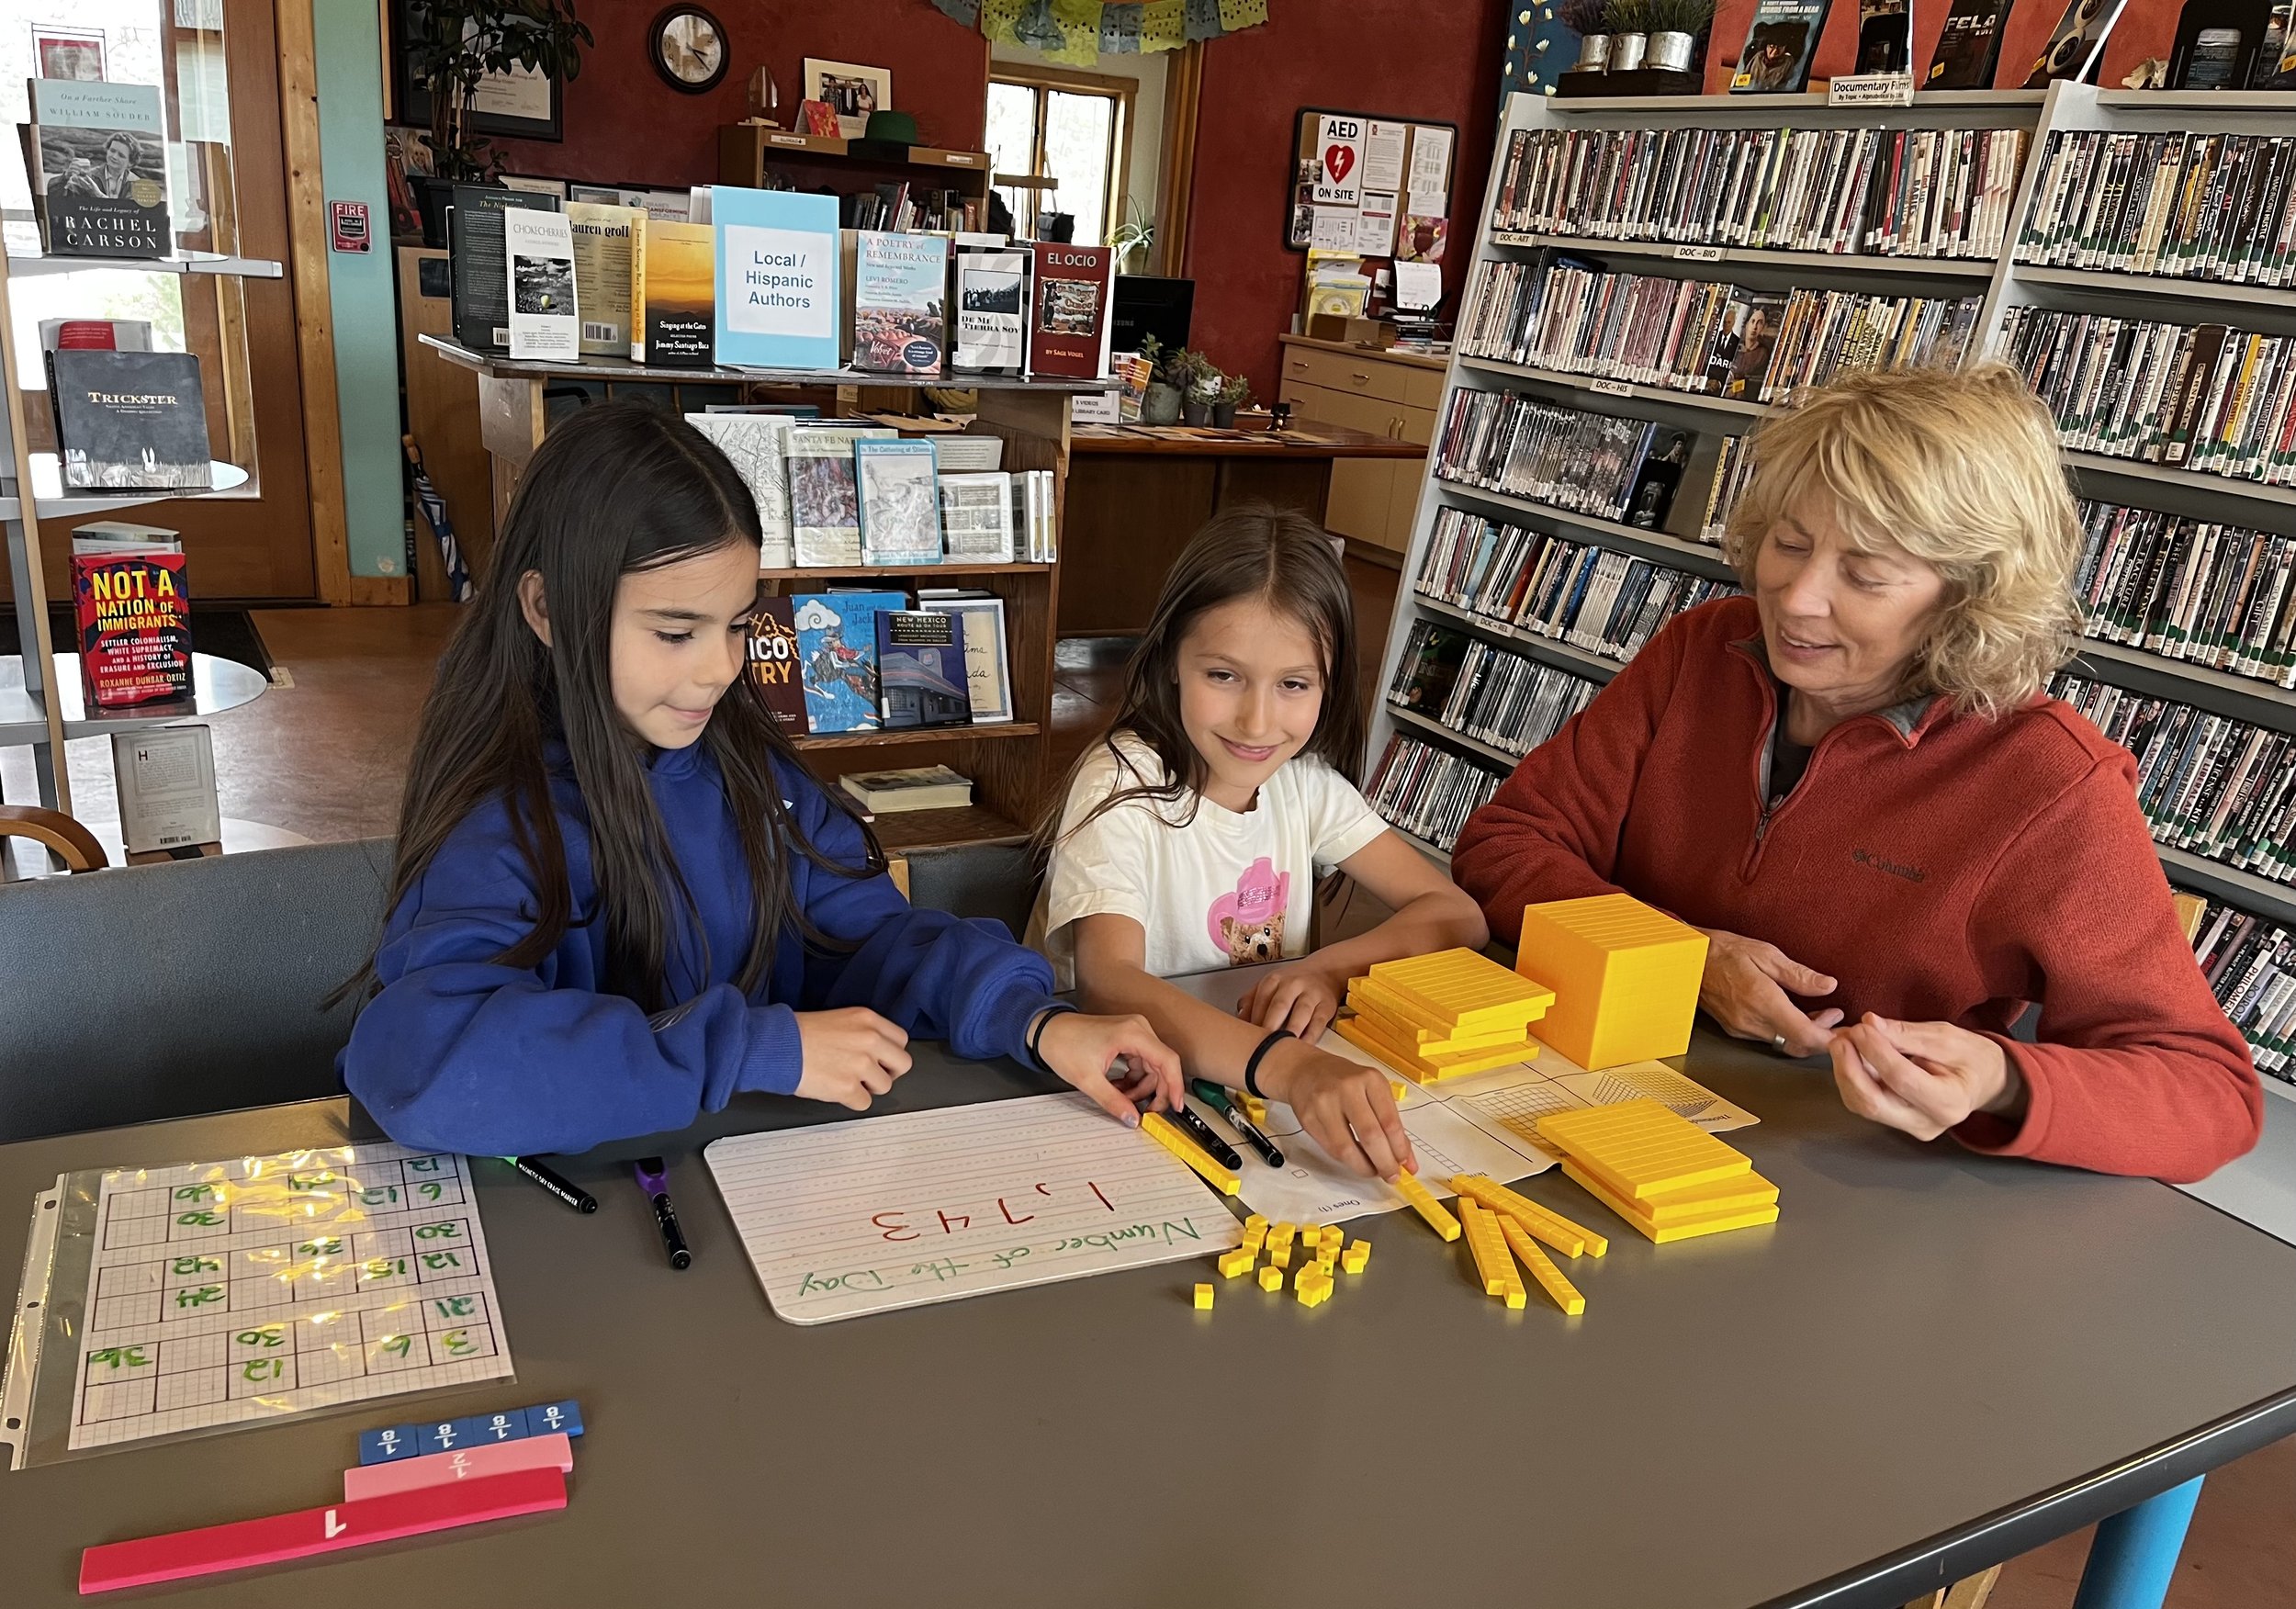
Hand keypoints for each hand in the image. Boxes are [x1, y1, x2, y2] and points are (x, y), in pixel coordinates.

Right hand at [793, 1007, 911, 1110]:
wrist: (777, 1046)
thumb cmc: (799, 1033)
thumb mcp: (839, 1018)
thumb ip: (863, 1032)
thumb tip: (877, 1051)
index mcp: (868, 1020)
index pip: (901, 1040)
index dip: (891, 1053)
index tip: (881, 1059)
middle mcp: (869, 1040)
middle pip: (903, 1064)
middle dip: (888, 1072)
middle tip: (872, 1075)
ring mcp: (860, 1065)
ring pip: (885, 1086)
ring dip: (868, 1087)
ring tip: (847, 1081)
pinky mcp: (848, 1087)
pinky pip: (864, 1103)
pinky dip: (851, 1100)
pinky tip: (836, 1090)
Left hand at [1035, 1010, 1184, 1126]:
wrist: (1046, 1030)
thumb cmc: (1063, 1044)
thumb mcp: (1088, 1080)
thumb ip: (1113, 1102)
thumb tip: (1132, 1118)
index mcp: (1133, 1033)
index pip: (1168, 1061)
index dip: (1176, 1087)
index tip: (1177, 1106)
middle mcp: (1138, 1029)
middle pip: (1162, 1065)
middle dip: (1155, 1091)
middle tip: (1146, 1112)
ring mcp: (1134, 1032)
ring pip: (1152, 1066)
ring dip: (1141, 1087)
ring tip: (1122, 1098)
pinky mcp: (1128, 1038)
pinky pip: (1141, 1063)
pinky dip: (1134, 1079)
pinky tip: (1119, 1088)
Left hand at [1235, 962, 1342, 1041]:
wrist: (1325, 972)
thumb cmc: (1291, 984)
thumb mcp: (1270, 985)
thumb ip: (1251, 1001)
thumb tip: (1238, 1022)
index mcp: (1274, 980)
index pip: (1260, 1000)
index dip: (1253, 1021)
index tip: (1248, 1038)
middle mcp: (1292, 984)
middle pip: (1279, 1005)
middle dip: (1270, 1026)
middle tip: (1262, 1046)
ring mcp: (1311, 994)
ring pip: (1301, 1013)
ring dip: (1291, 1031)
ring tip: (1282, 1047)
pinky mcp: (1326, 1006)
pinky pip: (1318, 1023)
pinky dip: (1310, 1037)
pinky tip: (1302, 1047)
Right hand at [1259, 1040, 1416, 1180]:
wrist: (1306, 1070)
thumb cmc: (1345, 1081)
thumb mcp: (1374, 1091)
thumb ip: (1390, 1123)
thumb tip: (1406, 1159)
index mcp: (1370, 1079)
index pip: (1390, 1122)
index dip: (1399, 1149)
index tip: (1404, 1164)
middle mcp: (1347, 1088)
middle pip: (1371, 1136)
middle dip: (1384, 1163)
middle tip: (1391, 1175)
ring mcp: (1324, 1103)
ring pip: (1347, 1149)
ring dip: (1364, 1167)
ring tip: (1373, 1170)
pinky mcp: (1308, 1118)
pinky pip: (1330, 1149)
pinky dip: (1347, 1161)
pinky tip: (1356, 1160)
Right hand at [1695, 927, 1843, 1055]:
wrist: (1686, 959)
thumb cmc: (1722, 951)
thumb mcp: (1765, 953)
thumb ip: (1799, 975)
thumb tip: (1828, 985)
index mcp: (1762, 1000)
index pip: (1804, 1034)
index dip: (1829, 1037)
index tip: (1844, 1029)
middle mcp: (1751, 1021)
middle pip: (1797, 1045)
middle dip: (1822, 1036)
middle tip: (1838, 1018)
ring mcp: (1741, 1028)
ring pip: (1784, 1043)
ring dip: (1806, 1033)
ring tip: (1822, 1013)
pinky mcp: (1735, 1029)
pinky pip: (1769, 1038)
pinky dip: (1788, 1031)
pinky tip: (1795, 1014)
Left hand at [1828, 1013, 2021, 1141]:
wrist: (1984, 1081)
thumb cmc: (1972, 1058)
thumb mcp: (1947, 1037)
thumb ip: (1907, 1034)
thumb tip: (1869, 1023)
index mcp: (1950, 1102)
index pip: (1901, 1079)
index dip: (1876, 1051)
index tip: (1861, 1027)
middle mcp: (1927, 1123)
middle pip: (1872, 1103)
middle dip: (1849, 1068)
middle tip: (1841, 1037)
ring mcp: (1909, 1126)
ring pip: (1862, 1105)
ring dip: (1845, 1072)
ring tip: (1842, 1041)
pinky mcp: (1896, 1121)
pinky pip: (1864, 1103)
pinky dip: (1851, 1078)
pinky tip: (1850, 1055)